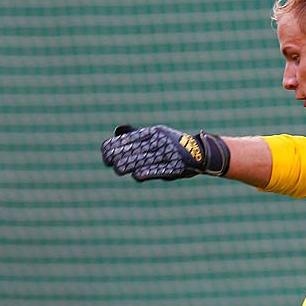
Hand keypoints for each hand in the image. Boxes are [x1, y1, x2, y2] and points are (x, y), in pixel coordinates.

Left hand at [101, 124, 230, 180]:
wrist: (200, 152)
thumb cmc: (173, 145)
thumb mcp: (156, 135)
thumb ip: (136, 134)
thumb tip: (117, 130)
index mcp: (153, 132)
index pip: (131, 138)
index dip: (116, 145)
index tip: (105, 154)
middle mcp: (160, 141)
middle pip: (136, 148)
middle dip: (121, 155)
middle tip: (108, 162)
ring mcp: (168, 154)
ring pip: (146, 159)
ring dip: (130, 164)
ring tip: (118, 169)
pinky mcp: (176, 167)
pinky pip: (160, 170)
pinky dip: (148, 172)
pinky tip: (137, 176)